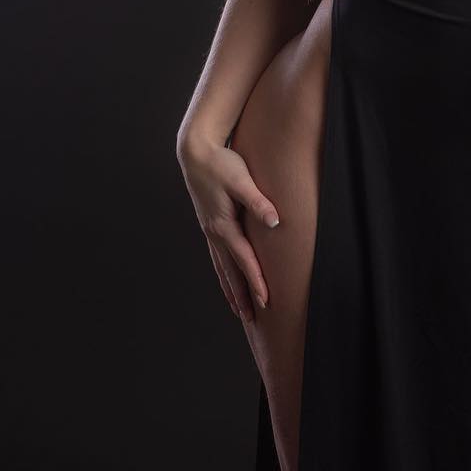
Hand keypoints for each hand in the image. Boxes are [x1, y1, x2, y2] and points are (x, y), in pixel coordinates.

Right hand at [179, 140, 280, 322]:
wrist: (195, 152)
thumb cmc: (221, 163)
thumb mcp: (241, 180)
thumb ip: (258, 202)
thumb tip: (275, 222)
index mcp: (223, 225)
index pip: (243, 260)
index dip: (256, 281)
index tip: (266, 301)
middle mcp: (214, 233)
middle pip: (230, 272)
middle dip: (242, 296)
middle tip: (252, 319)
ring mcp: (210, 231)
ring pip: (221, 268)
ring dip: (231, 290)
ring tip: (240, 310)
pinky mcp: (210, 225)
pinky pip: (217, 257)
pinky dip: (224, 274)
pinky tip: (228, 281)